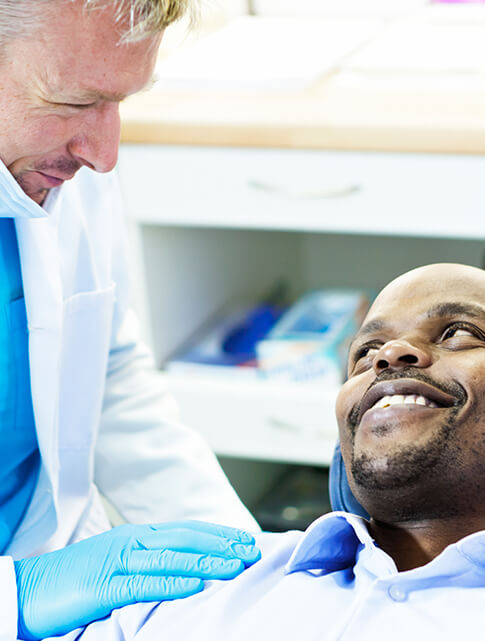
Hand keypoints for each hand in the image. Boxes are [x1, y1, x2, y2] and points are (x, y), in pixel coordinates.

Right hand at [15, 520, 259, 639]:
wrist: (31, 587)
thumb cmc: (77, 578)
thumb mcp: (118, 562)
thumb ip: (148, 561)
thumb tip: (183, 568)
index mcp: (136, 535)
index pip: (186, 530)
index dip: (217, 534)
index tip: (244, 540)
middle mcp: (132, 541)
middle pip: (185, 539)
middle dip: (222, 544)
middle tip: (251, 551)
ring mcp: (119, 560)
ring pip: (172, 558)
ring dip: (207, 562)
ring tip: (235, 566)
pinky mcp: (105, 585)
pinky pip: (144, 584)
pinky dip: (173, 584)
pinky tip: (195, 587)